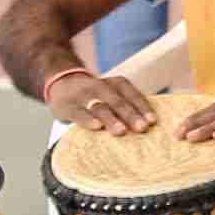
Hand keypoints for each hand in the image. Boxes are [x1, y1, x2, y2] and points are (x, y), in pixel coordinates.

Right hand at [44, 68, 162, 135]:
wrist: (61, 84)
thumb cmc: (96, 97)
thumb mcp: (112, 94)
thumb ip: (127, 106)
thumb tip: (150, 126)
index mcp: (116, 83)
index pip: (132, 95)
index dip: (143, 108)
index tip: (152, 121)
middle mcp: (100, 86)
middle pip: (118, 101)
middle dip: (131, 115)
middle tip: (142, 128)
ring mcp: (83, 96)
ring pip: (99, 107)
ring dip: (111, 119)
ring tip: (121, 131)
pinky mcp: (67, 106)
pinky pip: (78, 113)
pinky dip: (87, 120)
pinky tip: (96, 127)